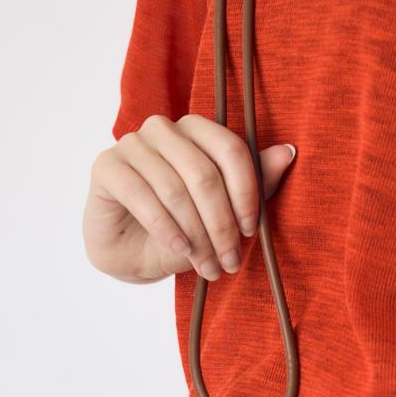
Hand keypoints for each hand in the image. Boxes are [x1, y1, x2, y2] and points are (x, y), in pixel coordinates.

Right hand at [82, 114, 295, 283]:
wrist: (132, 255)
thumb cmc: (182, 230)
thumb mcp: (225, 213)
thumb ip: (256, 183)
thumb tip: (289, 152)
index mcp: (196, 130)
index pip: (230, 150)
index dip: (245, 193)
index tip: (250, 232)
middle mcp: (163, 129)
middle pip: (204, 174)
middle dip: (221, 225)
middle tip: (230, 263)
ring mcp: (132, 144)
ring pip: (175, 189)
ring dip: (196, 235)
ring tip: (208, 267)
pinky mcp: (106, 167)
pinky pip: (142, 196)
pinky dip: (166, 228)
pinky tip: (180, 249)